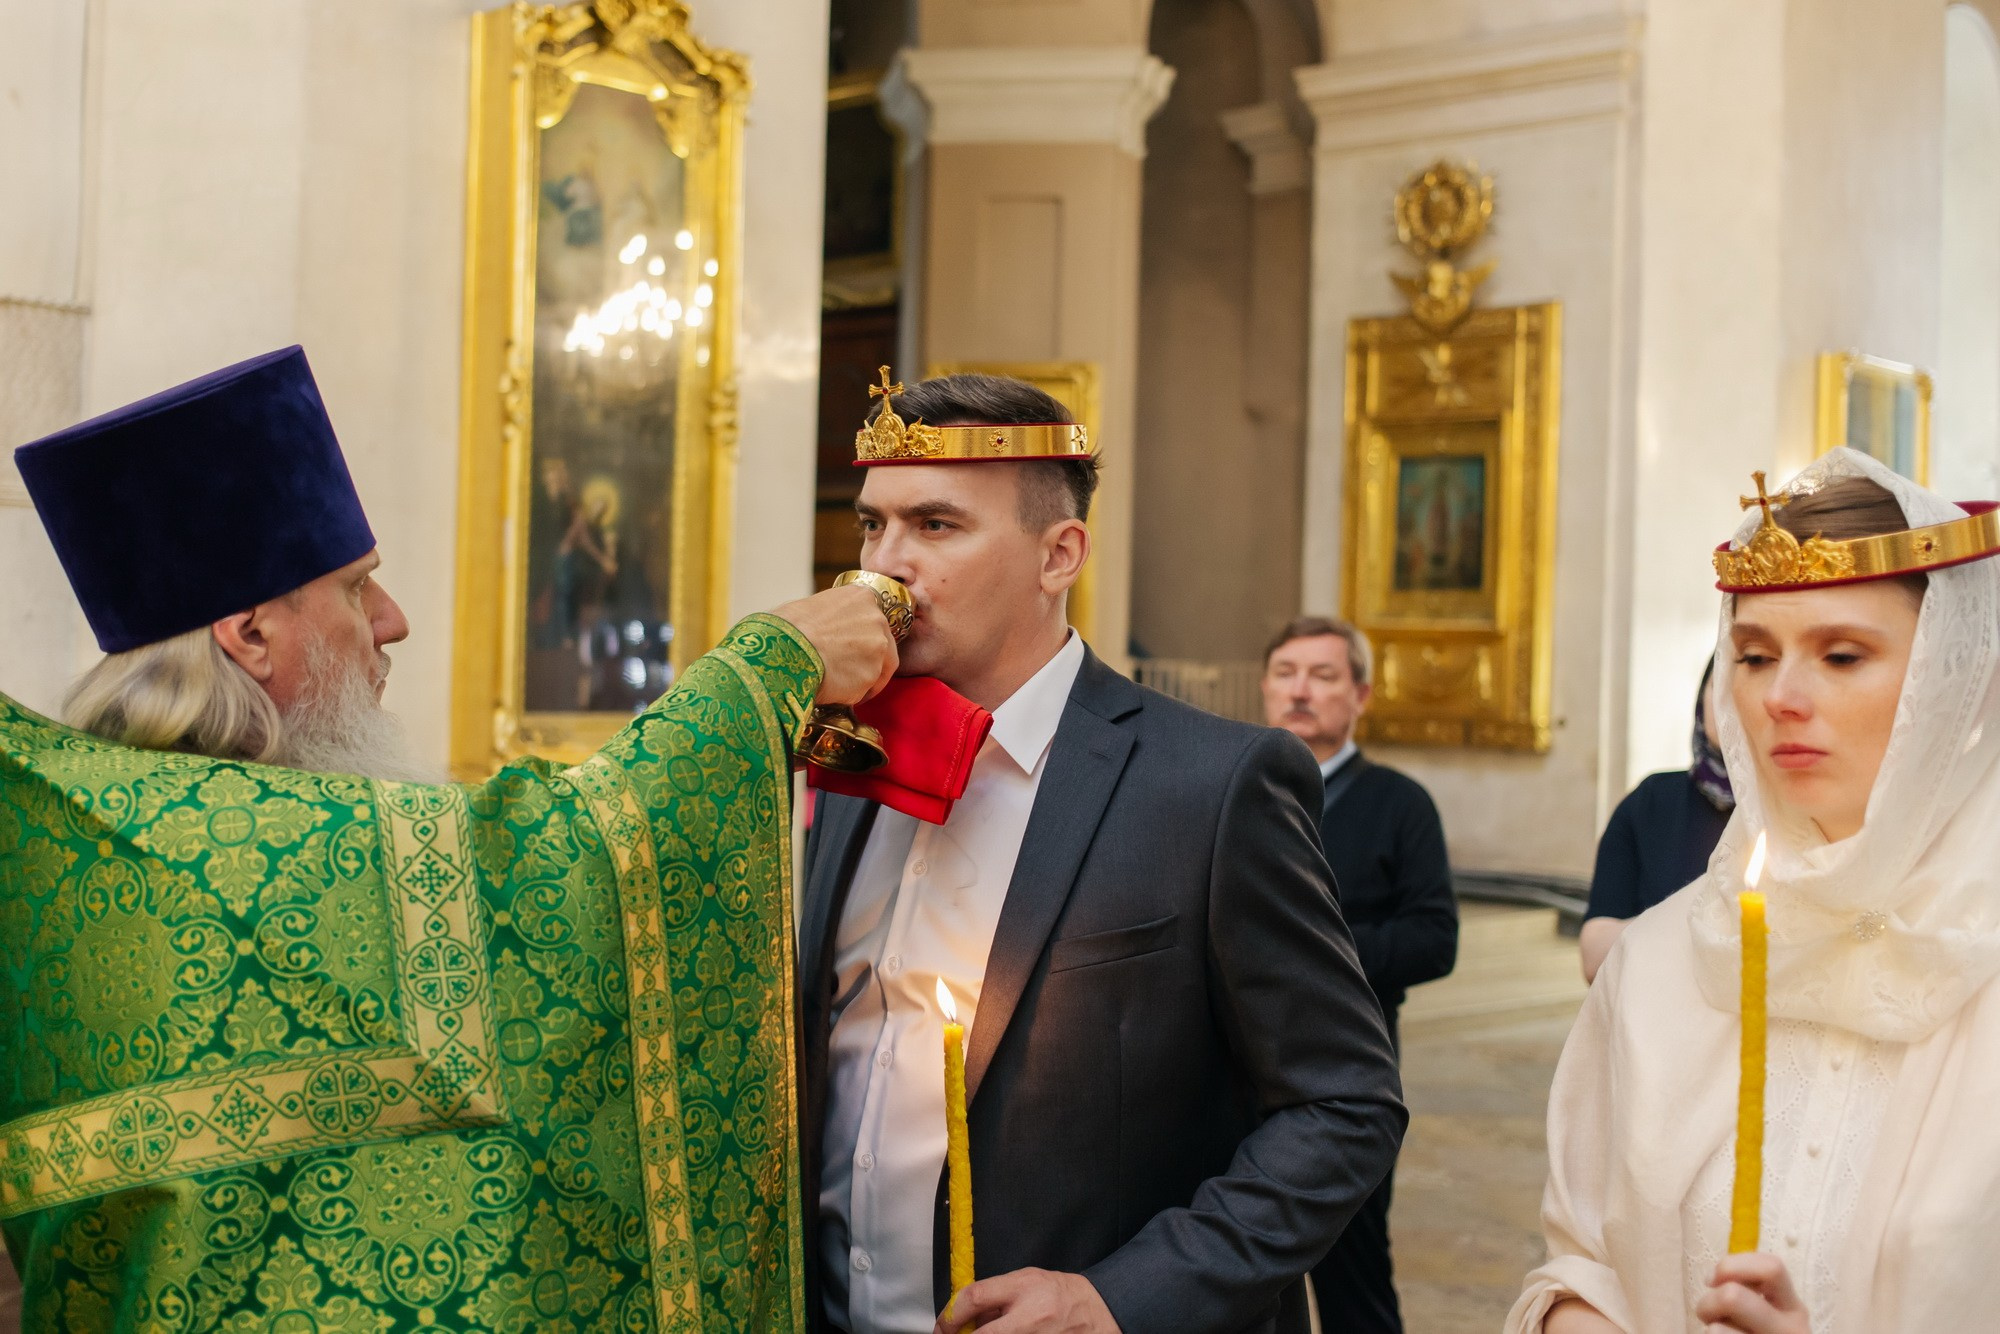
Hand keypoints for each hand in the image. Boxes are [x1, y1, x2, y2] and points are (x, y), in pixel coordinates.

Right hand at [769, 585, 898, 704]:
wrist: (782, 651)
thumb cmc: (786, 629)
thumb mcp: (812, 607)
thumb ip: (833, 617)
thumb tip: (828, 630)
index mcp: (862, 598)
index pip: (873, 620)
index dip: (863, 638)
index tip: (853, 649)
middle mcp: (877, 620)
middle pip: (882, 646)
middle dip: (868, 661)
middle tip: (847, 672)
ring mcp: (878, 649)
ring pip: (877, 670)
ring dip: (861, 679)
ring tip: (836, 685)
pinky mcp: (872, 676)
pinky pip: (864, 689)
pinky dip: (851, 694)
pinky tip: (831, 691)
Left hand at [934, 1268, 1119, 1333]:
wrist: (1096, 1310)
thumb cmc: (1059, 1292)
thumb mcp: (1025, 1280)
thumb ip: (995, 1295)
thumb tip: (964, 1315)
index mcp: (1023, 1287)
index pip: (974, 1297)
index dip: (950, 1315)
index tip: (943, 1325)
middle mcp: (1030, 1315)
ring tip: (985, 1333)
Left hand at [1693, 1253, 1810, 1332]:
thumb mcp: (1762, 1311)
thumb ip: (1747, 1290)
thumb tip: (1716, 1278)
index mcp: (1792, 1307)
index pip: (1772, 1268)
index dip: (1733, 1265)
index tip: (1712, 1280)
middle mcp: (1792, 1330)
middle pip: (1733, 1296)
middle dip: (1708, 1303)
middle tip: (1707, 1316)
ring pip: (1718, 1330)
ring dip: (1709, 1329)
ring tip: (1716, 1333)